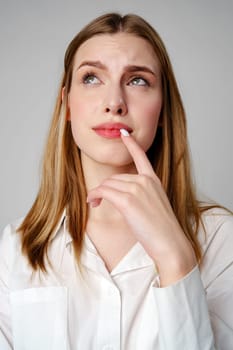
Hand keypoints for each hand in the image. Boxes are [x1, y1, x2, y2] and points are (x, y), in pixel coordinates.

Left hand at [87, 132, 195, 285]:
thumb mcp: (154, 207)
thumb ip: (141, 196)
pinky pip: (103, 192)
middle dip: (104, 188)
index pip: (141, 157)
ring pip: (107, 185)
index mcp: (153, 181)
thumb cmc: (162, 230)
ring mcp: (137, 189)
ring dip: (97, 193)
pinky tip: (93, 202)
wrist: (170, 244)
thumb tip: (122, 197)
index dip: (131, 144)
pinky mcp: (128, 200)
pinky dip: (94, 196)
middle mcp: (145, 181)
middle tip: (97, 200)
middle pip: (115, 178)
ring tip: (94, 203)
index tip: (124, 134)